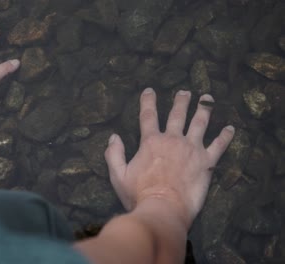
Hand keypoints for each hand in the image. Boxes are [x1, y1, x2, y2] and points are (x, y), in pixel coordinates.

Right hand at [105, 88, 234, 226]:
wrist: (163, 208)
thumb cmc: (139, 194)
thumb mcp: (118, 175)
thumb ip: (114, 154)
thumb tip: (113, 137)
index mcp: (151, 142)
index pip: (148, 116)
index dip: (148, 101)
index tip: (150, 90)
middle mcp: (172, 140)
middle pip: (177, 115)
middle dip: (181, 101)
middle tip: (184, 92)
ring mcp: (191, 149)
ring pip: (199, 123)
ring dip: (203, 109)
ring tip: (207, 98)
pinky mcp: (206, 162)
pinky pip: (219, 146)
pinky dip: (225, 136)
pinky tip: (230, 129)